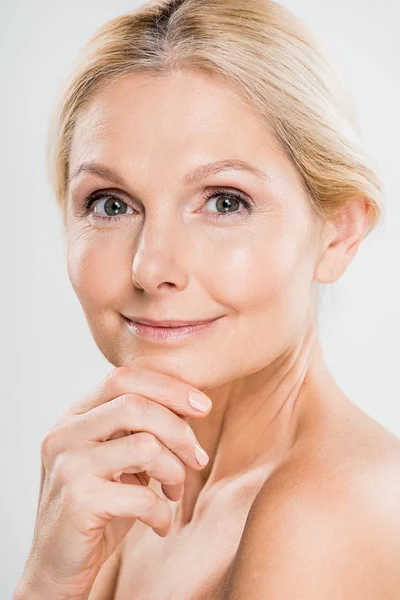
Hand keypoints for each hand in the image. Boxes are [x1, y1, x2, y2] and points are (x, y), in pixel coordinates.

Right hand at [15, 366, 211, 598]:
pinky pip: (142, 496)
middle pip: (136, 405)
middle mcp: (64, 433)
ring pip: (145, 446)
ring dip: (175, 472)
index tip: (203, 406)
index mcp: (74, 416)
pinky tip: (159, 524)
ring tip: (174, 492)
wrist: (58, 565)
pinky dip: (162, 512)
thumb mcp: (118, 459)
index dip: (168, 387)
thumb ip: (141, 428)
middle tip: (197, 458)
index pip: (123, 377)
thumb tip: (191, 406)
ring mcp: (67, 465)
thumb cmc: (99, 505)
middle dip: (179, 430)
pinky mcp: (77, 501)